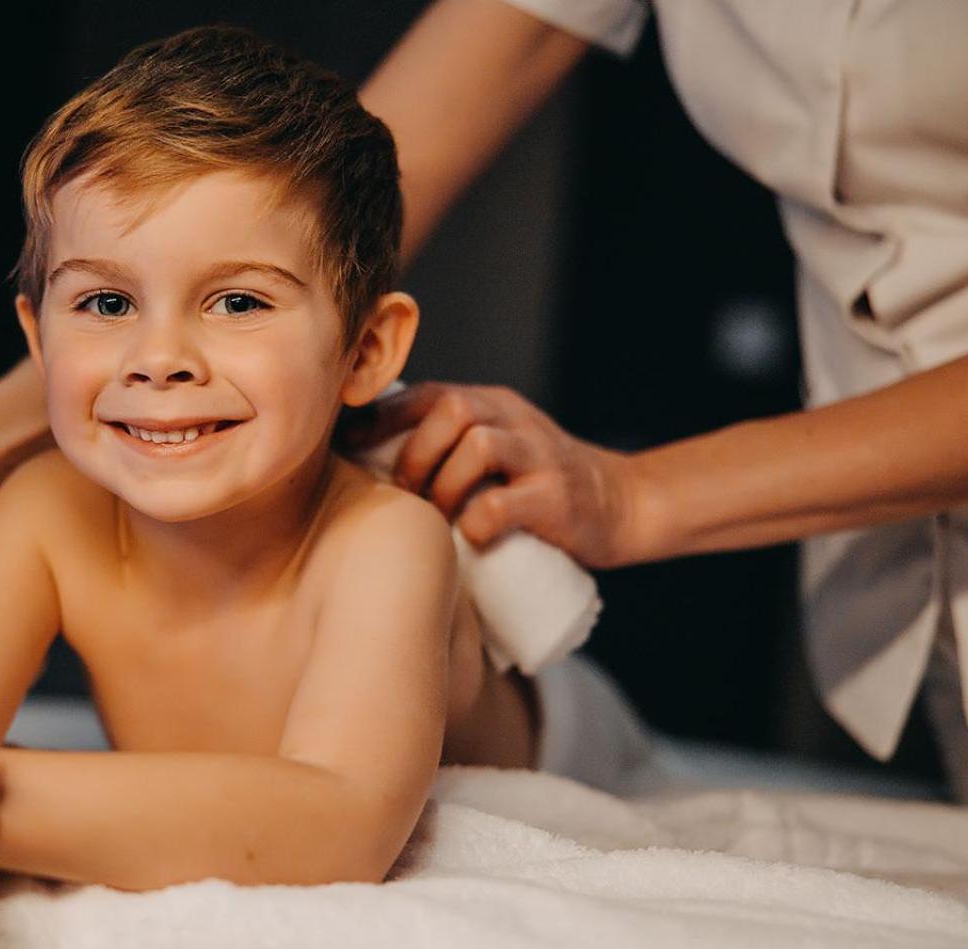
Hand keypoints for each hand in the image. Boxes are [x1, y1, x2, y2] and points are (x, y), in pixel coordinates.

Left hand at [347, 382, 647, 567]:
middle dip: (415, 454)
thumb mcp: (496, 449)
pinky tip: (471, 535)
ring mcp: (539, 457)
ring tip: (438, 516)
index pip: (428, 392)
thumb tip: (367, 457)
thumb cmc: (537, 485)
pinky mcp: (556, 498)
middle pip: (452, 409)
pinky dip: (477, 521)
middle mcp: (515, 421)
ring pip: (478, 445)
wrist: (619, 506)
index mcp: (493, 406)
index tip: (349, 443)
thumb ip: (451, 442)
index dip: (383, 416)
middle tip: (404, 494)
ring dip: (444, 486)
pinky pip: (503, 503)